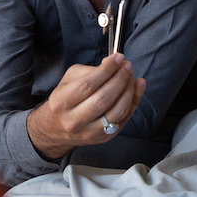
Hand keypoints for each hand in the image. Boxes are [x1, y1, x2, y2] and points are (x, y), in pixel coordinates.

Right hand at [26, 54, 145, 159]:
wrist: (58, 129)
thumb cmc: (66, 100)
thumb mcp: (69, 80)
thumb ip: (90, 70)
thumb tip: (113, 63)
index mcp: (61, 102)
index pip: (87, 85)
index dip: (106, 70)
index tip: (117, 58)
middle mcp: (74, 120)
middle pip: (103, 99)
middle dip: (120, 79)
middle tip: (126, 66)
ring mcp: (89, 132)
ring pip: (117, 111)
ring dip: (129, 90)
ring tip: (131, 76)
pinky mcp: (103, 138)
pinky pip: (124, 119)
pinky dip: (134, 101)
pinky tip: (137, 88)